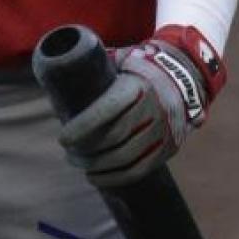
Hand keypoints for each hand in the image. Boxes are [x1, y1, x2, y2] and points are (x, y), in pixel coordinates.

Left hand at [58, 24, 225, 188]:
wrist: (182, 78)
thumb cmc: (137, 69)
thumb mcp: (120, 60)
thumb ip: (92, 66)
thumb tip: (56, 75)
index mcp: (136, 86)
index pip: (106, 111)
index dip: (82, 128)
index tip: (62, 138)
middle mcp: (152, 109)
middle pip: (114, 138)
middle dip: (86, 150)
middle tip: (68, 152)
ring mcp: (163, 131)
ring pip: (125, 158)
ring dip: (97, 166)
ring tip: (78, 163)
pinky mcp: (168, 148)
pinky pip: (139, 170)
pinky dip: (115, 178)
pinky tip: (96, 177)